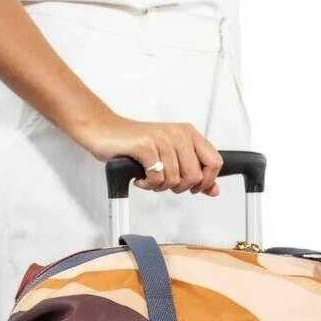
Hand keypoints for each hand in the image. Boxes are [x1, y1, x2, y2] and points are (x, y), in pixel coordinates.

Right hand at [74, 111, 222, 195]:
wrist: (105, 130)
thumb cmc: (136, 143)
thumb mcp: (170, 155)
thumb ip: (194, 171)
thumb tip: (213, 190)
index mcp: (188, 133)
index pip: (215, 162)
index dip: (206, 181)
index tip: (193, 187)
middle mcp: (178, 134)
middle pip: (195, 176)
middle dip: (180, 187)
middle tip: (165, 182)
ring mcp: (162, 139)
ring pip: (175, 180)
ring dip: (160, 186)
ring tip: (151, 178)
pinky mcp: (145, 146)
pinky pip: (157, 179)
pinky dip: (148, 184)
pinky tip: (142, 177)